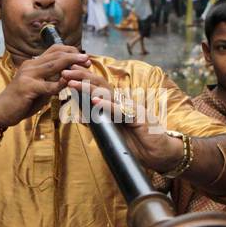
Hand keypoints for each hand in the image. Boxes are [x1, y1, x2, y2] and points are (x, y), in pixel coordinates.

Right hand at [0, 44, 90, 128]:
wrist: (0, 111)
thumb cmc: (20, 102)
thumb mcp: (38, 89)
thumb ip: (50, 82)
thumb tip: (67, 79)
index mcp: (33, 64)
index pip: (53, 50)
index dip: (69, 51)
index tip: (83, 56)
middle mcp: (30, 66)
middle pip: (55, 55)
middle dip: (73, 56)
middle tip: (87, 58)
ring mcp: (27, 76)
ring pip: (52, 66)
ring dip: (70, 64)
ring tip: (83, 65)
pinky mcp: (27, 88)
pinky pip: (47, 85)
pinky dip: (60, 85)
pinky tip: (69, 85)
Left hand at [61, 64, 182, 171]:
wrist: (159, 154)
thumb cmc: (137, 144)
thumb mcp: (113, 133)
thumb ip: (98, 123)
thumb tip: (80, 116)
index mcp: (117, 104)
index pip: (98, 88)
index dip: (83, 80)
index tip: (66, 75)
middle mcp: (123, 103)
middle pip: (101, 86)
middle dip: (82, 78)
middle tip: (65, 72)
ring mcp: (131, 109)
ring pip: (108, 95)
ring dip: (89, 89)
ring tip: (74, 84)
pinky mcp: (139, 119)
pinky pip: (122, 111)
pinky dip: (108, 106)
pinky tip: (95, 101)